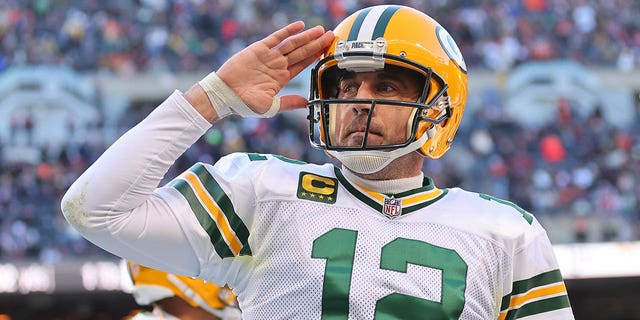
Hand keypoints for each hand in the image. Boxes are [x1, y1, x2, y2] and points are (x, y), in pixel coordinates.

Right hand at [217, 21, 333, 113]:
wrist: (225, 95)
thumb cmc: (244, 103)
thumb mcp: (270, 106)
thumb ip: (289, 102)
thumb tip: (307, 103)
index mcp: (281, 78)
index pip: (303, 65)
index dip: (316, 57)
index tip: (327, 51)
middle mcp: (277, 65)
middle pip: (301, 52)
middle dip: (316, 44)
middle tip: (331, 36)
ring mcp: (269, 56)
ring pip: (292, 44)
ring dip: (306, 37)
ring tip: (320, 30)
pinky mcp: (259, 49)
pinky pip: (276, 37)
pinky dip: (288, 31)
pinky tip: (300, 26)